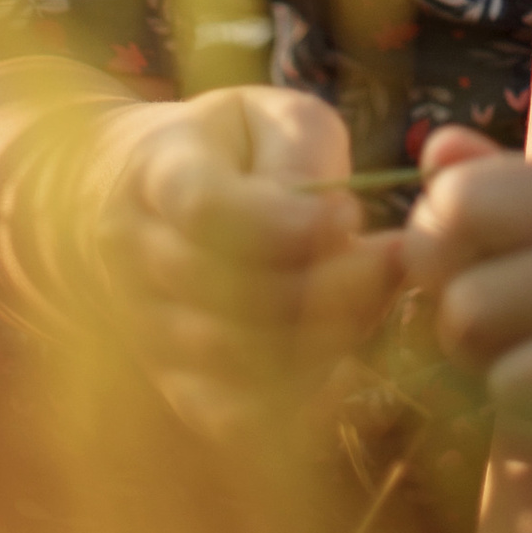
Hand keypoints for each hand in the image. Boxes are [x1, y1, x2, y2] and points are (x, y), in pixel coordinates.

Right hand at [80, 84, 401, 442]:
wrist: (140, 197)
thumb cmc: (230, 148)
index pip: (206, 207)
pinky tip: (343, 370)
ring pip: (232, 358)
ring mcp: (144, 325)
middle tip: (396, 260)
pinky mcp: (167, 381)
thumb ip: (302, 155)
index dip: (285, 222)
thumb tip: (337, 223)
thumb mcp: (269, 117)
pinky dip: (286, 404)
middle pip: (228, 290)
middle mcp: (135, 255)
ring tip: (378, 300)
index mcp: (156, 172)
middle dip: (328, 284)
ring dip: (321, 337)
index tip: (350, 213)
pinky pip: (225, 415)